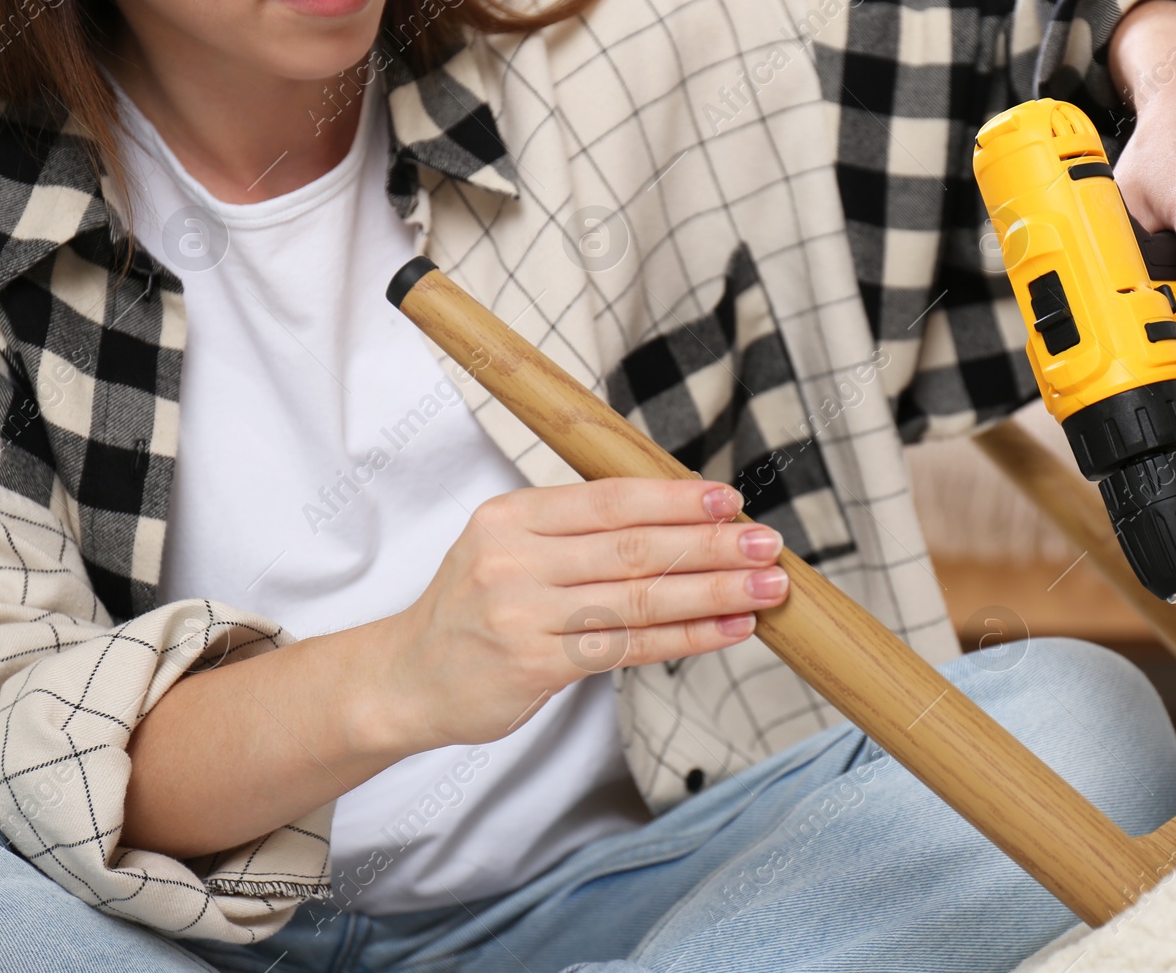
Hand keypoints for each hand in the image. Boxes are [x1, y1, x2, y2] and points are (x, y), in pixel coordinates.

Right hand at [376, 478, 784, 751]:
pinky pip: (629, 648)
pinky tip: (730, 628)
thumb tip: (682, 514)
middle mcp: (514, 561)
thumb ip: (578, 528)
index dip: (676, 499)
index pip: (609, 500)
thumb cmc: (474, 606)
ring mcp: (524, 616)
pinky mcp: (536, 666)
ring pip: (639, 599)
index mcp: (511, 516)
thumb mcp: (507, 544)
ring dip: (714, 592)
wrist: (407, 677)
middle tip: (768, 543)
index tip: (730, 500)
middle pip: (633, 548)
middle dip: (711, 544)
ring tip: (767, 587)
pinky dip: (688, 637)